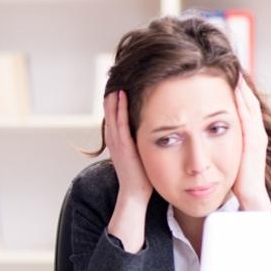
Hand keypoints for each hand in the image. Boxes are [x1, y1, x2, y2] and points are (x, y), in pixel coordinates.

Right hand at [104, 90, 151, 251]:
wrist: (136, 195)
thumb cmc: (143, 177)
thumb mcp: (143, 154)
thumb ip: (146, 140)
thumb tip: (159, 129)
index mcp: (119, 140)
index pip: (116, 114)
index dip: (118, 99)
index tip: (124, 82)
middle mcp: (115, 139)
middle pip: (111, 110)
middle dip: (114, 92)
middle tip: (118, 74)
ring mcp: (116, 142)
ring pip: (113, 113)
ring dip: (115, 96)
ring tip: (118, 79)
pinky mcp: (122, 146)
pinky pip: (119, 123)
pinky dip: (119, 109)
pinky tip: (122, 95)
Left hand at [232, 77, 270, 210]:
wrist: (248, 196)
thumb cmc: (235, 179)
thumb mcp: (227, 154)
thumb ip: (220, 141)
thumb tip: (202, 132)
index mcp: (248, 134)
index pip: (243, 106)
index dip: (235, 90)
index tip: (223, 74)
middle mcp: (255, 132)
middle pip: (247, 100)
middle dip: (239, 83)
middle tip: (230, 64)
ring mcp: (256, 135)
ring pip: (249, 104)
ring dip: (242, 87)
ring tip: (234, 69)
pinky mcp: (254, 140)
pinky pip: (248, 115)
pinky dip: (243, 100)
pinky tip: (236, 88)